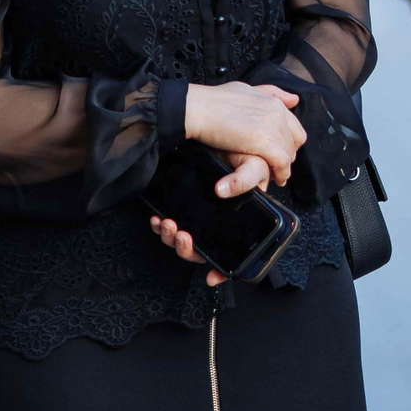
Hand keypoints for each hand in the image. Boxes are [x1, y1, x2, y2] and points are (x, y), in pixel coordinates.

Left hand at [149, 144, 278, 284]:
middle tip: (182, 234)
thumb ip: (249, 179)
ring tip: (168, 223)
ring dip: (172, 237)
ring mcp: (195, 215)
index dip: (221, 270)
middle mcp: (215, 220)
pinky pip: (168, 225)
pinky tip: (158, 218)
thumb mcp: (252, 162)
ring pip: (181, 240)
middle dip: (187, 248)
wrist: (209, 132)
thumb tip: (231, 191)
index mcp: (236, 217)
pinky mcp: (179, 207)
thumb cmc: (238, 149)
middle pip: (200, 249)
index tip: (211, 277)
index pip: (228, 253)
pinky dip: (161, 225)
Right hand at [183, 80, 303, 186]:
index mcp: (274, 102)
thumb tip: (293, 100)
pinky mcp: (263, 142)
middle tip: (277, 165)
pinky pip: (281, 162)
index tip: (281, 151)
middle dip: (287, 155)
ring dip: (283, 166)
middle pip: (294, 142)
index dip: (290, 142)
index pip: (295, 127)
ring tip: (276, 175)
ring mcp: (271, 127)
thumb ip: (271, 94)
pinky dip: (282, 172)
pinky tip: (277, 179)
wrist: (199, 109)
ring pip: (288, 153)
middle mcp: (277, 113)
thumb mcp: (248, 90)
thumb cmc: (215, 100)